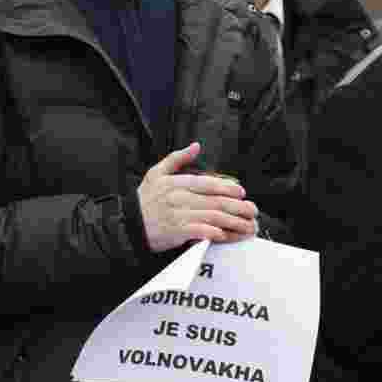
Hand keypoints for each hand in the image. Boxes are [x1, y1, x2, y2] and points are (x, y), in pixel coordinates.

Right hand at [137, 142, 257, 251]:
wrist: (128, 225)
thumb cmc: (145, 200)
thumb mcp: (156, 173)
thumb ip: (177, 158)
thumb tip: (196, 146)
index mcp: (176, 183)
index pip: (208, 183)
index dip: (227, 187)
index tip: (242, 192)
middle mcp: (178, 197)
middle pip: (215, 201)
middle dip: (237, 206)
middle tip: (252, 210)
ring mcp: (177, 215)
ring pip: (212, 217)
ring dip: (232, 222)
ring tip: (246, 226)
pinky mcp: (176, 232)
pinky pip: (200, 232)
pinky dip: (214, 233)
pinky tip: (225, 235)